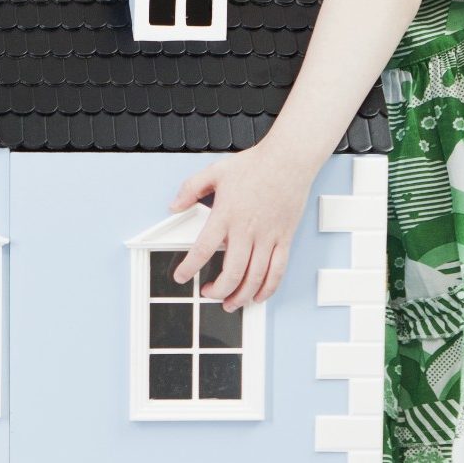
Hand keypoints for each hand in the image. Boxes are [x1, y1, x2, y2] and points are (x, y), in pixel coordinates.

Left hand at [167, 140, 319, 308]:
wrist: (289, 159)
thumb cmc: (255, 165)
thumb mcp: (215, 171)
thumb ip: (190, 189)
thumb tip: (174, 205)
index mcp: (226, 215)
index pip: (202, 249)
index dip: (189, 268)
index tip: (181, 277)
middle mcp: (247, 230)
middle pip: (232, 273)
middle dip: (217, 291)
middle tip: (208, 293)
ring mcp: (268, 237)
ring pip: (255, 278)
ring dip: (241, 296)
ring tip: (230, 303)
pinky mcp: (284, 239)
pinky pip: (277, 271)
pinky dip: (267, 289)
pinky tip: (258, 296)